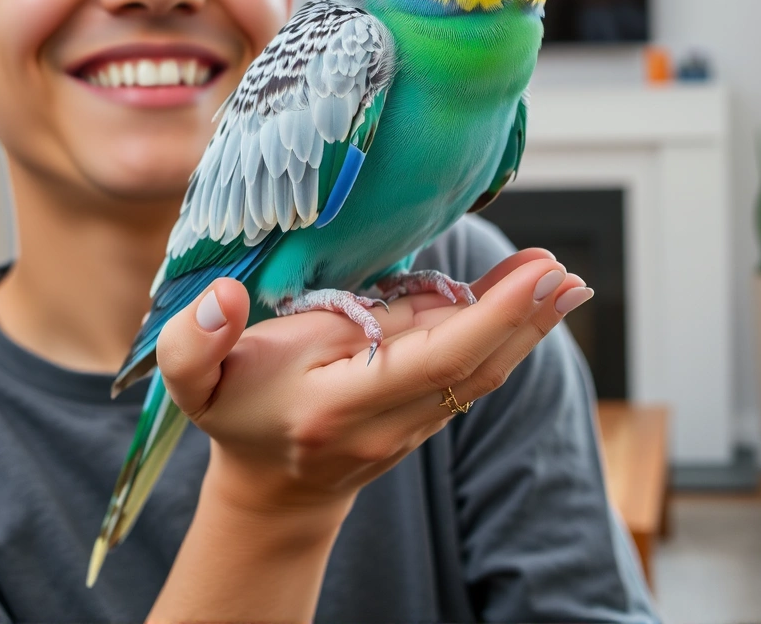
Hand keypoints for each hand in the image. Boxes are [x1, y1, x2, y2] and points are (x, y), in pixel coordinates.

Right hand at [155, 249, 591, 516]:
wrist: (270, 491)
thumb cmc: (238, 414)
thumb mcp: (197, 382)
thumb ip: (195, 344)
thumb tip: (222, 298)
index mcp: (336, 404)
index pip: (431, 358)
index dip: (490, 316)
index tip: (536, 274)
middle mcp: (386, 423)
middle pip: (471, 367)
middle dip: (523, 316)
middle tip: (565, 270)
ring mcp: (413, 427)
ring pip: (482, 374)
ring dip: (527, 326)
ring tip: (565, 279)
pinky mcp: (427, 419)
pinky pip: (474, 377)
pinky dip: (508, 338)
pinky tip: (532, 303)